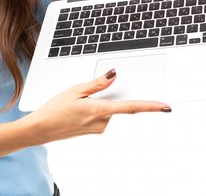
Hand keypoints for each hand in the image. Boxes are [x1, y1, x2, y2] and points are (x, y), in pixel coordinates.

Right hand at [22, 69, 170, 144]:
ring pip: (107, 109)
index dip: (150, 106)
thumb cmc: (54, 110)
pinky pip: (100, 115)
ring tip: (75, 102)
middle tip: (85, 96)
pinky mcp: (93, 130)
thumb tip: (113, 75)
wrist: (40, 129)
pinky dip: (93, 108)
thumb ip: (97, 84)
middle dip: (106, 95)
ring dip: (97, 102)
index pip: (131, 107)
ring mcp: (98, 128)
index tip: (165, 106)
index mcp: (99, 110)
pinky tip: (77, 108)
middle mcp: (102, 122)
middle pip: (115, 104)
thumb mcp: (75, 90)